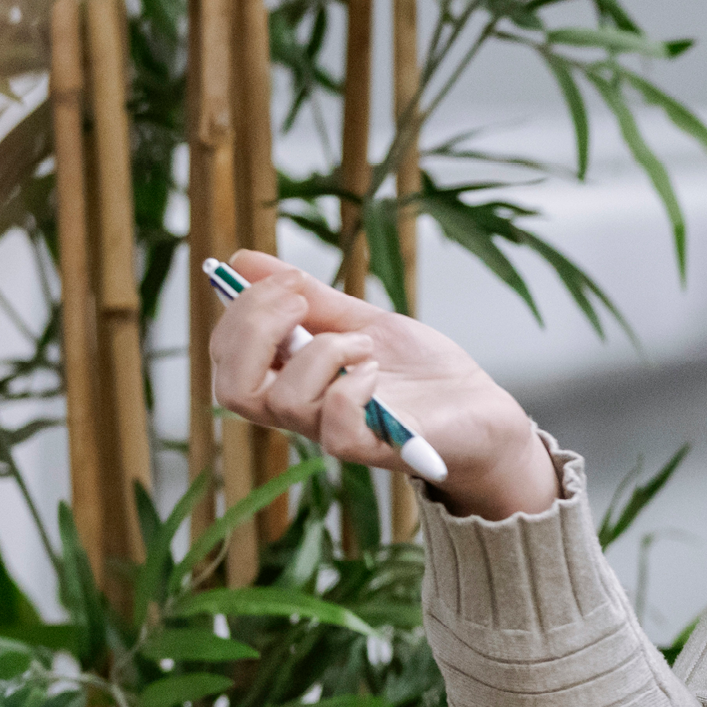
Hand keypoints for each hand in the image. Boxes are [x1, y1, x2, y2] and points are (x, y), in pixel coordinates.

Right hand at [206, 251, 556, 518]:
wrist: (479, 408)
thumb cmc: (418, 371)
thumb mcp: (360, 320)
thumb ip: (307, 297)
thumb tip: (242, 259)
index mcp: (291, 378)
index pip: (226, 357)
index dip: (241, 312)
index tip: (287, 281)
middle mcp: (304, 410)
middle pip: (233, 388)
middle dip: (256, 328)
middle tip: (302, 301)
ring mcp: (337, 431)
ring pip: (286, 402)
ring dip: (323, 353)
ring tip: (364, 343)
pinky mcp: (376, 446)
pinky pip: (336, 431)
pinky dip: (351, 389)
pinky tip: (376, 373)